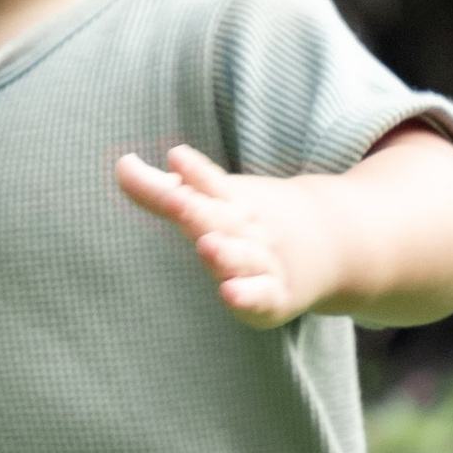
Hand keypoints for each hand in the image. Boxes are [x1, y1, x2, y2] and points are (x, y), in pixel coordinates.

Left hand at [114, 141, 344, 328]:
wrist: (333, 243)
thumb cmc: (249, 221)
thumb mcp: (209, 201)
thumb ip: (159, 190)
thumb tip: (120, 164)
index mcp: (232, 201)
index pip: (211, 182)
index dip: (194, 171)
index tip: (176, 156)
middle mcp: (249, 229)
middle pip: (222, 219)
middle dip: (199, 212)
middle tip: (178, 200)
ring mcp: (264, 261)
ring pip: (243, 257)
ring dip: (225, 252)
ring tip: (206, 245)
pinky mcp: (273, 296)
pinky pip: (261, 296)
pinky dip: (248, 295)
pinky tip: (229, 293)